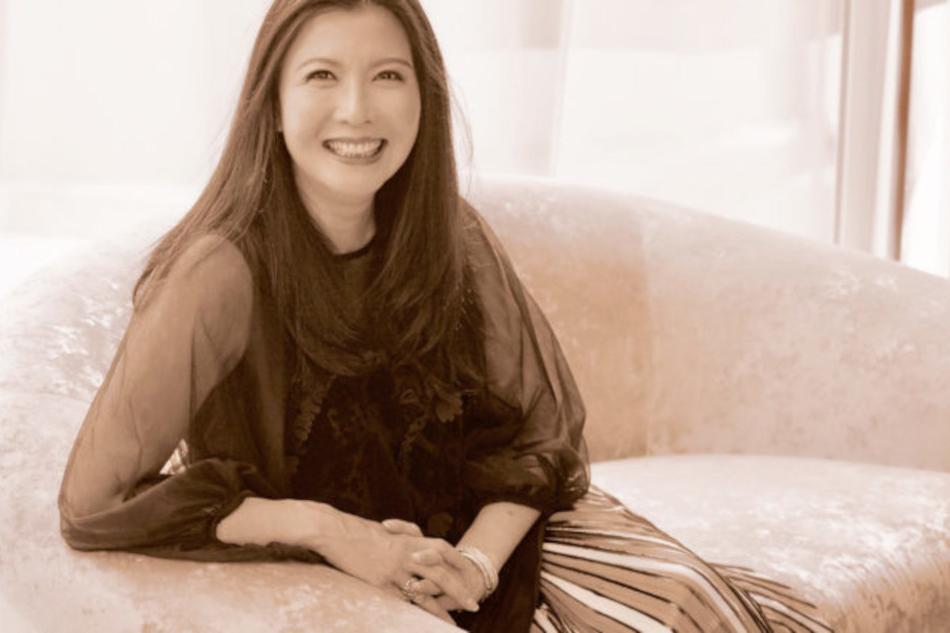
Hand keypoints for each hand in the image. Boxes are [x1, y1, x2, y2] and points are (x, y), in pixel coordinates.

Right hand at [305, 509, 478, 623]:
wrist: (335, 531)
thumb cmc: (358, 530)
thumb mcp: (387, 532)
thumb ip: (404, 539)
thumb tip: (414, 542)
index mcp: (410, 540)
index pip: (443, 550)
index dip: (458, 563)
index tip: (470, 576)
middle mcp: (406, 554)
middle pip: (440, 575)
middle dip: (458, 591)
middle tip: (473, 606)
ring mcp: (393, 569)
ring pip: (423, 592)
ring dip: (439, 610)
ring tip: (452, 625)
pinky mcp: (379, 582)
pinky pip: (400, 601)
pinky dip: (413, 613)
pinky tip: (421, 624)